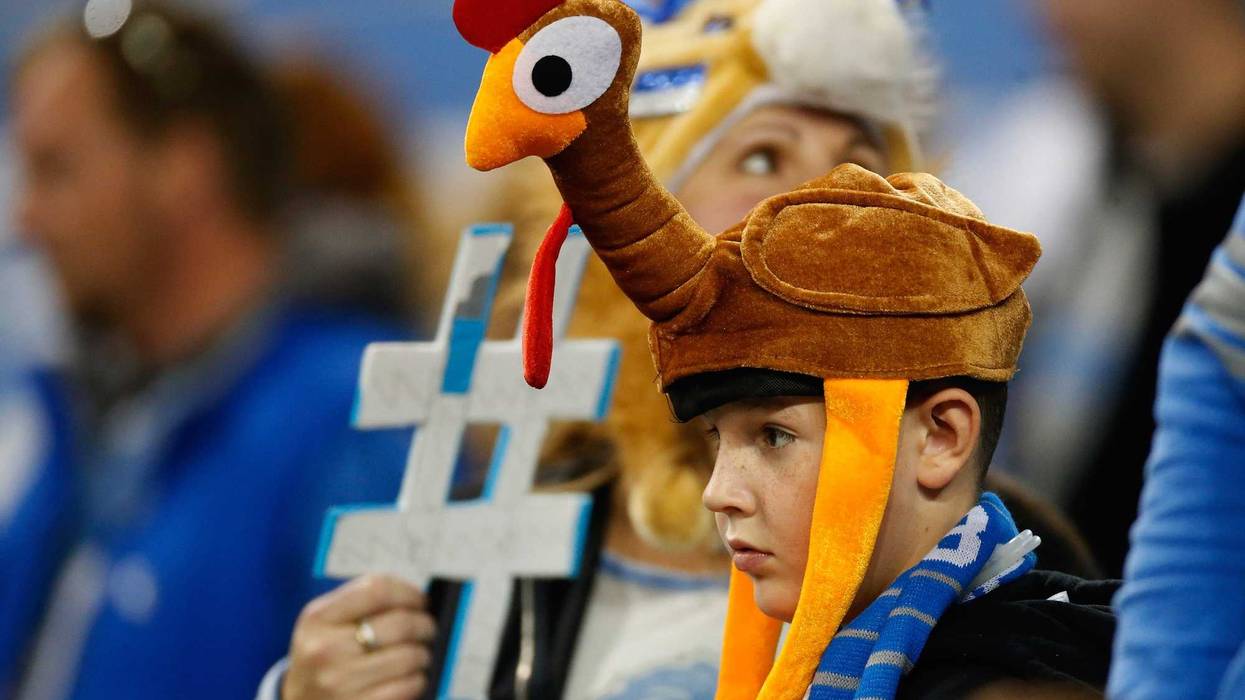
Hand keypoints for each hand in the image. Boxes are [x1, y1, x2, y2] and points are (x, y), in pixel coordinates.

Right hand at [283, 575, 435, 699]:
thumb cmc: (323, 657)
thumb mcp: (325, 623)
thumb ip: (362, 603)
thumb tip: (416, 599)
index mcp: (318, 618)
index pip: (377, 589)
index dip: (408, 592)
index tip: (420, 600)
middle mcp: (326, 649)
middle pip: (400, 623)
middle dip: (425, 625)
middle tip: (428, 629)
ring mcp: (340, 682)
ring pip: (409, 656)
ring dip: (423, 654)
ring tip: (418, 655)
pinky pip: (408, 686)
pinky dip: (417, 680)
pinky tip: (410, 678)